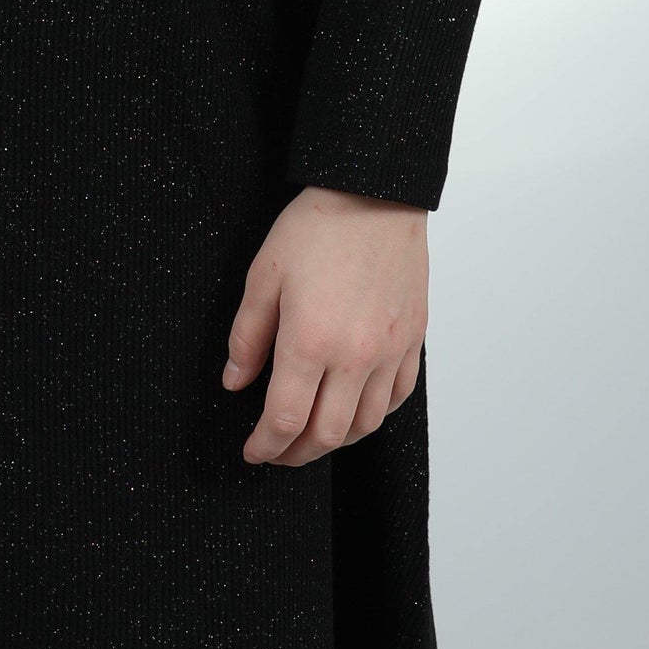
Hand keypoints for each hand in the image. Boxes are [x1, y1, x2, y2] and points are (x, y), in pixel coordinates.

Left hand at [223, 186, 427, 466]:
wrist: (376, 194)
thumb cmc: (318, 227)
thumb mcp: (263, 276)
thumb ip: (247, 337)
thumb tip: (236, 381)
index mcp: (310, 342)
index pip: (285, 419)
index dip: (265, 446)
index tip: (253, 451)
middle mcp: (354, 356)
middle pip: (326, 435)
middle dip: (295, 454)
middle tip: (276, 452)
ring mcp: (389, 351)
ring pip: (366, 424)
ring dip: (335, 440)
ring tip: (312, 435)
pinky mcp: (412, 339)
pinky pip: (397, 397)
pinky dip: (374, 414)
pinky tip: (355, 408)